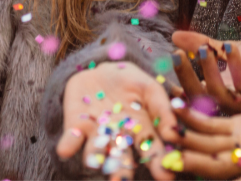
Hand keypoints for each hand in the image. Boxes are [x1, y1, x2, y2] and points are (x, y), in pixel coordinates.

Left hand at [56, 60, 181, 180]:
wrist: (102, 70)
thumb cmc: (132, 83)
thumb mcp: (150, 89)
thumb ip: (161, 108)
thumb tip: (174, 132)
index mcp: (141, 132)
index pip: (150, 150)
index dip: (157, 162)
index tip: (166, 176)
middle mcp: (118, 139)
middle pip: (121, 159)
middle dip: (121, 172)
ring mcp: (96, 134)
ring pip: (95, 150)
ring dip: (94, 157)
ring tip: (93, 163)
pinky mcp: (75, 126)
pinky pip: (70, 138)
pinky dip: (68, 144)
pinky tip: (66, 148)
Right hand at [171, 32, 240, 117]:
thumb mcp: (229, 52)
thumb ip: (204, 45)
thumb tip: (174, 35)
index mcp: (220, 95)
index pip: (191, 95)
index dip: (175, 83)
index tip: (164, 66)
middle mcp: (230, 104)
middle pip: (200, 98)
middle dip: (186, 77)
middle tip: (177, 55)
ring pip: (220, 95)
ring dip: (209, 70)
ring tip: (204, 48)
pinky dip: (236, 68)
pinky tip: (231, 47)